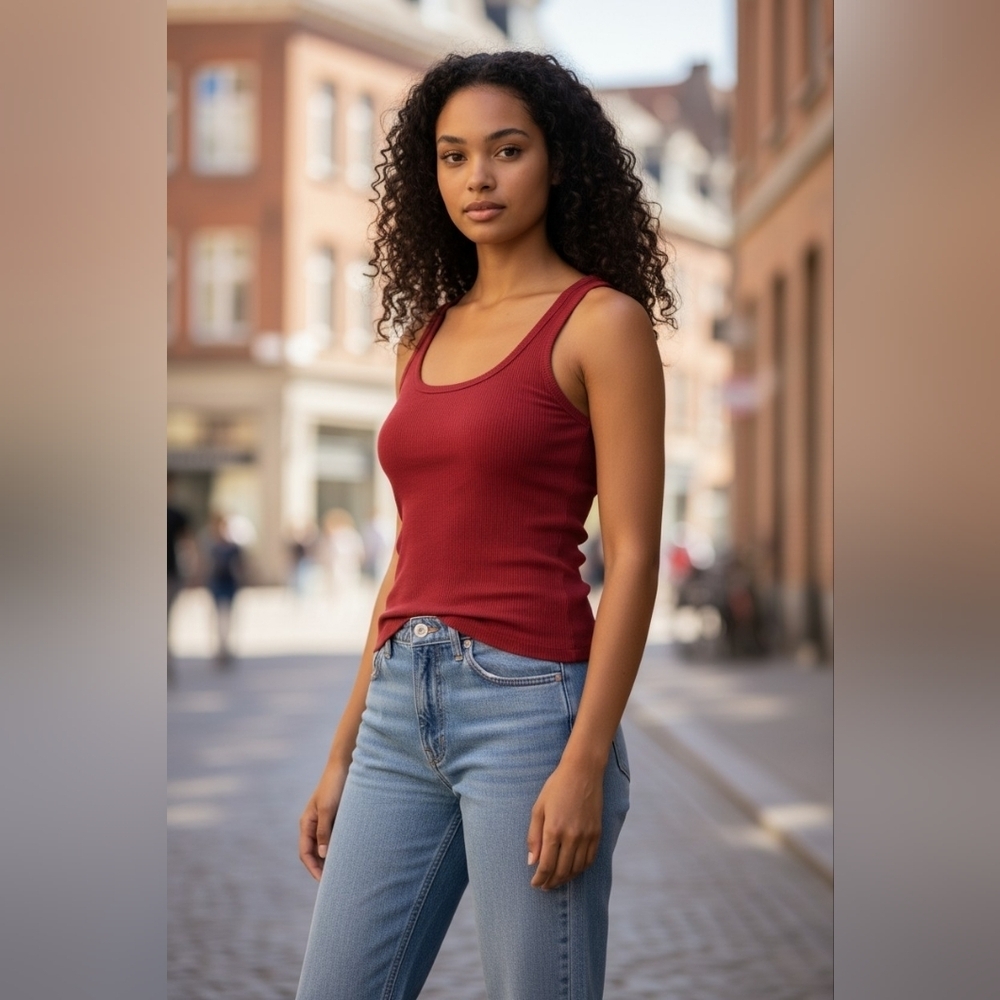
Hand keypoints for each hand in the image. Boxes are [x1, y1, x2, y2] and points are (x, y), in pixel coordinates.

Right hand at [298, 761, 348, 879]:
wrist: (344, 766)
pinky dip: (337, 847)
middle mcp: (313, 824)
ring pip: (324, 846)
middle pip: (314, 853)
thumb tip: (322, 855)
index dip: (313, 868)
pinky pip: (333, 837)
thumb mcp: (328, 809)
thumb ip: (324, 832)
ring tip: (342, 872)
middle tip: (334, 883)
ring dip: (330, 859)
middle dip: (321, 868)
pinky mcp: (334, 817)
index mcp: (306, 823)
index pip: (305, 853)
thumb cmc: (334, 786)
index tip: (323, 881)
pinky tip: (348, 854)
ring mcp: (323, 821)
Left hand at [526, 759, 603, 889]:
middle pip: (561, 871)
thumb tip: (531, 862)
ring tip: (556, 880)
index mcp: (553, 829)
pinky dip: (580, 869)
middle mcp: (571, 836)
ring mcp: (587, 836)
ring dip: (565, 879)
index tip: (535, 884)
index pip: (546, 865)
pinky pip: (589, 860)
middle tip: (544, 886)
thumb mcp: (538, 808)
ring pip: (576, 869)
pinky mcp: (597, 833)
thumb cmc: (556, 787)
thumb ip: (533, 837)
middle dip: (551, 882)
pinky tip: (572, 870)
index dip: (540, 879)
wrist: (583, 772)